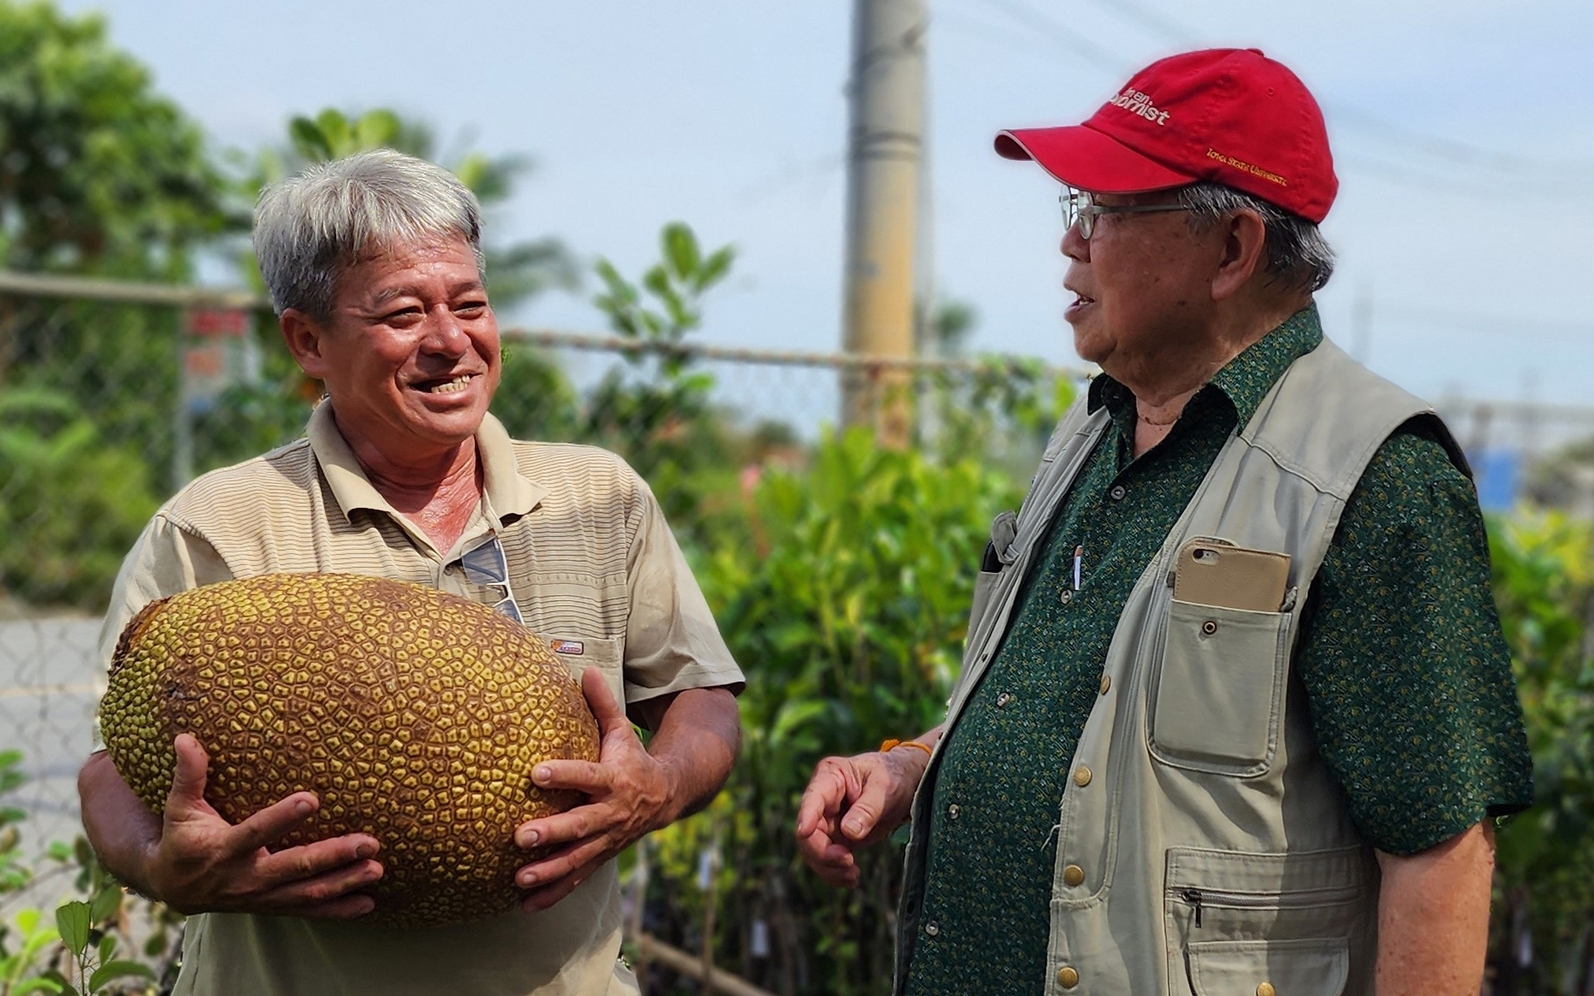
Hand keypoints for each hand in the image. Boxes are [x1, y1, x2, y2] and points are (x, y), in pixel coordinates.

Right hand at [143, 734, 382, 917]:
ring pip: (306, 892)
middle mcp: (245, 877)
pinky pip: (307, 910)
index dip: (282, 818)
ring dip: (344, 882)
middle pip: (293, 867)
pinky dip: (337, 909)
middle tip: (368, 843)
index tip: (312, 799)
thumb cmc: (181, 838)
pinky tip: (368, 903)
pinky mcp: (272, 905)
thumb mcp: (179, 807)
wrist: (173, 887)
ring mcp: (261, 895)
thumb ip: (189, 775)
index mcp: (222, 850)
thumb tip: (184, 737)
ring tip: (377, 869)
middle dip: (333, 856)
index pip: (256, 832)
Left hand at [513, 668, 678, 911]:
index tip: (536, 772)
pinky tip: (525, 905)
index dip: (564, 773)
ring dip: (550, 871)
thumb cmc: (633, 758)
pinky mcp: (602, 856)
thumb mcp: (621, 731)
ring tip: (520, 879)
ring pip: (578, 859)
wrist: (668, 796)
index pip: (587, 775)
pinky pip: (577, 878)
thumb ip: (602, 704)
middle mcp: (611, 812)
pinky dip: (554, 894)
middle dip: (552, 833)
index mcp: (614, 778)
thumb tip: (583, 669)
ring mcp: (607, 839)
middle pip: (580, 825)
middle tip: (521, 837)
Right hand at [794, 749, 924, 888]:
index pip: (812, 798)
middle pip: (808, 831)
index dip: (806, 816)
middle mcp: (822, 799)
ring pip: (813, 850)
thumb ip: (868, 809)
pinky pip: (827, 859)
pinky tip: (852, 879)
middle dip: (822, 852)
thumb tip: (849, 833)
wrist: (905, 785)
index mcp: (830, 775)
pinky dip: (836, 873)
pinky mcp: (835, 837)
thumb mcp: (885, 787)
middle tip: (848, 862)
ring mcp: (827, 820)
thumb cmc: (894, 776)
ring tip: (853, 875)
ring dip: (829, 868)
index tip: (805, 833)